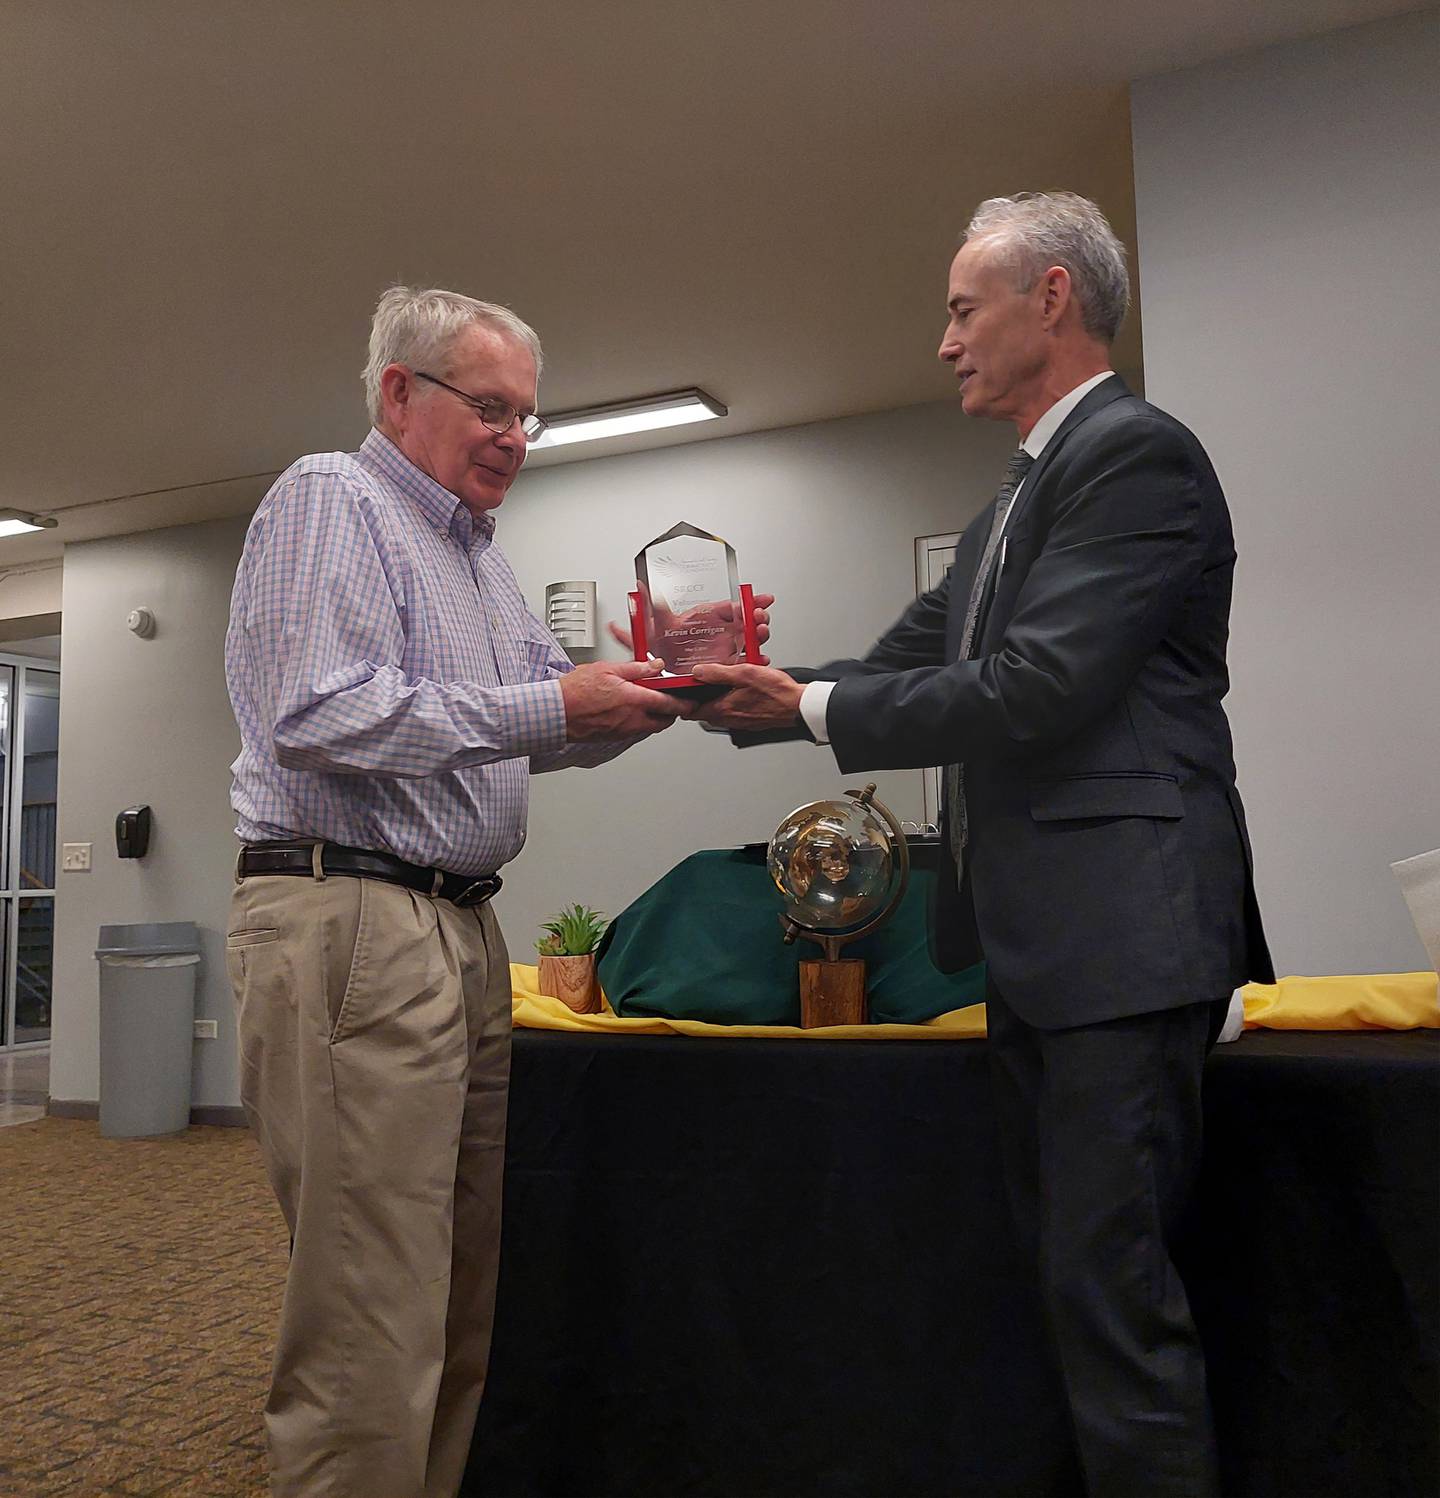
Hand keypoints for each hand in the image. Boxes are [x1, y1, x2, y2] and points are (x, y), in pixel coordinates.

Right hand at [560, 660, 689, 740]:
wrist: (554, 712)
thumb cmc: (575, 691)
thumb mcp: (608, 669)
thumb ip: (636, 668)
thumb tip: (655, 666)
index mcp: (634, 700)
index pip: (669, 705)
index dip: (684, 704)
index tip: (691, 702)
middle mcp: (632, 720)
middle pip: (663, 722)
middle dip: (672, 713)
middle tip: (673, 703)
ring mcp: (623, 731)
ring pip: (649, 727)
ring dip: (655, 718)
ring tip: (650, 704)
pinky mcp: (613, 737)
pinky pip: (634, 731)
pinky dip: (639, 722)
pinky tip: (630, 711)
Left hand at [606, 592, 774, 664]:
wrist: (660, 668)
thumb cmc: (661, 644)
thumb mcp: (656, 623)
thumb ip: (652, 607)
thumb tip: (640, 587)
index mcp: (708, 616)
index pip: (733, 606)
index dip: (749, 601)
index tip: (763, 599)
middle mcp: (719, 631)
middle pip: (745, 621)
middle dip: (757, 616)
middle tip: (761, 616)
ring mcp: (724, 647)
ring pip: (748, 639)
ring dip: (759, 635)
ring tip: (762, 632)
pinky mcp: (726, 665)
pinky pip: (744, 661)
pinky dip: (755, 660)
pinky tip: (761, 659)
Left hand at [689, 663, 805, 730]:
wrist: (799, 706)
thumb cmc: (776, 693)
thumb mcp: (743, 674)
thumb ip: (717, 673)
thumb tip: (697, 672)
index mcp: (722, 710)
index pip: (691, 712)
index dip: (684, 700)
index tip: (684, 690)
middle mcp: (729, 719)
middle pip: (705, 710)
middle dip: (702, 697)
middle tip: (703, 682)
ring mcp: (741, 722)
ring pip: (721, 709)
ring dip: (720, 697)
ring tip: (726, 681)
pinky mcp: (751, 720)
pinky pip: (736, 710)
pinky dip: (735, 699)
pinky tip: (743, 688)